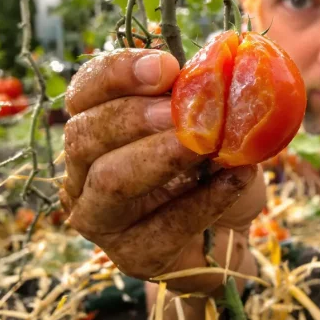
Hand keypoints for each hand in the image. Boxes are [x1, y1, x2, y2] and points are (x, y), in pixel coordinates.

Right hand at [61, 49, 265, 293]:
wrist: (231, 227)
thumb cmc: (212, 164)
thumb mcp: (210, 121)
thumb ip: (203, 96)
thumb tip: (215, 69)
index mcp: (94, 123)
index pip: (85, 89)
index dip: (119, 73)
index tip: (166, 66)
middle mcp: (82, 169)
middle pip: (85, 134)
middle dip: (135, 116)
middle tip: (179, 109)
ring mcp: (100, 216)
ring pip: (110, 180)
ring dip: (161, 156)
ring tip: (206, 143)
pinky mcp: (133, 254)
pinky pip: (161, 225)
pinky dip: (205, 199)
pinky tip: (237, 179)